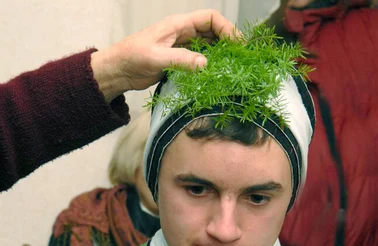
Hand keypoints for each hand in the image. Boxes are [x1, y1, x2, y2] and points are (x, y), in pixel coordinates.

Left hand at [91, 9, 235, 102]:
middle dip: (228, 42)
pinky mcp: (179, 61)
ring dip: (220, 56)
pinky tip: (216, 77)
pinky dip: (210, 66)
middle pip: (213, 31)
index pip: (209, 18)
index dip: (226, 28)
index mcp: (178, 25)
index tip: (237, 45)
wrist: (118, 71)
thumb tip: (205, 63)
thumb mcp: (156, 58)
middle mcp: (183, 34)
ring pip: (208, 46)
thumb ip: (180, 60)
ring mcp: (182, 48)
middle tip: (240, 59)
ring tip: (232, 69)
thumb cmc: (132, 58)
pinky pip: (200, 60)